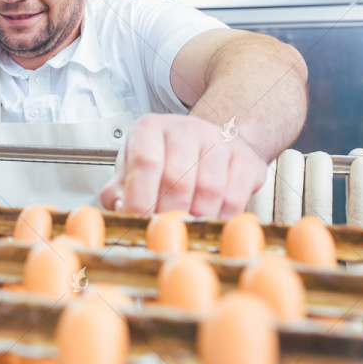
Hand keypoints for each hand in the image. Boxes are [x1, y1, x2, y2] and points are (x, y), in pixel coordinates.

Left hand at [99, 113, 267, 218]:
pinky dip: (220, 218)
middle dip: (168, 214)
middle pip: (177, 179)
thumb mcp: (133, 169)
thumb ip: (118, 190)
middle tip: (163, 234)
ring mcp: (217, 140)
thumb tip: (119, 209)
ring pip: (208, 190)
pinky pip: (234, 197)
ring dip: (195, 219)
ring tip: (184, 232)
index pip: (145, 163)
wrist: (210, 145)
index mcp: (149, 129)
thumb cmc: (165, 161)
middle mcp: (184, 128)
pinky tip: (208, 224)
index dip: (141, 199)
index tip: (138, 223)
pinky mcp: (244, 158)